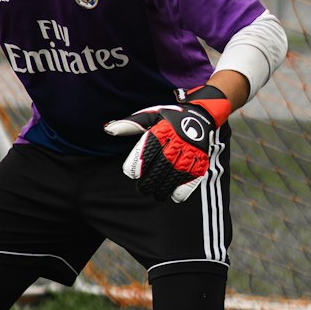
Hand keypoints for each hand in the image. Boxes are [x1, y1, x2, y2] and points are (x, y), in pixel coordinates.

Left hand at [104, 84, 230, 202]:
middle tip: (142, 188)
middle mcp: (177, 140)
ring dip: (164, 188)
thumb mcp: (150, 115)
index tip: (131, 173)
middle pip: (161, 165)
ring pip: (175, 174)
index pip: (147, 150)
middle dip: (149, 181)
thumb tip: (109, 130)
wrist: (201, 113)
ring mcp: (191, 151)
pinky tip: (174, 196)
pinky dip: (184, 189)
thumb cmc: (169, 117)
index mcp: (162, 130)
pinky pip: (192, 177)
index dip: (137, 165)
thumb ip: (130, 125)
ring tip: (155, 194)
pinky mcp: (201, 159)